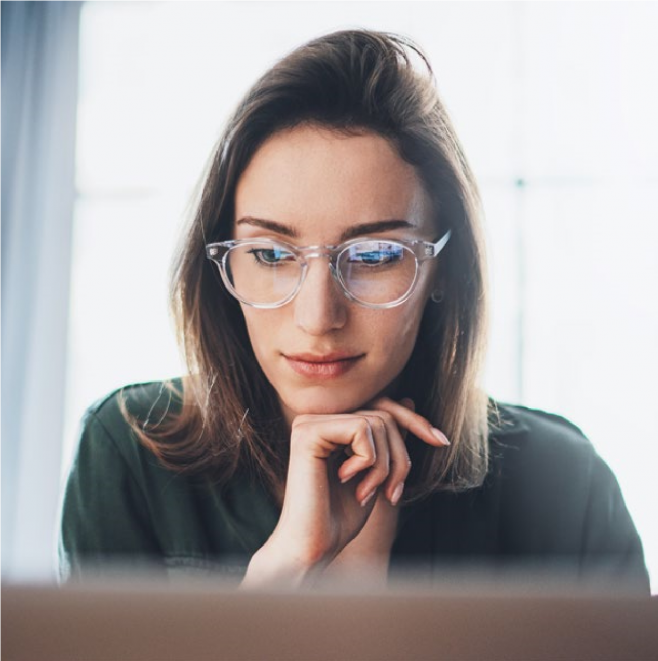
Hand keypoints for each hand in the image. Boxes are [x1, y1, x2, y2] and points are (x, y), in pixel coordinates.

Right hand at [241, 397, 448, 587]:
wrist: (314, 547)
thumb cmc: (340, 518)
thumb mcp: (375, 472)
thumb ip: (386, 439)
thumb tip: (408, 401)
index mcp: (331, 426)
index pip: (382, 407)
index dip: (414, 421)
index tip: (442, 441)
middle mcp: (317, 420)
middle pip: (384, 415)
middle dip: (400, 457)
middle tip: (391, 493)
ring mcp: (310, 423)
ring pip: (377, 422)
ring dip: (384, 465)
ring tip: (367, 492)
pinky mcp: (308, 432)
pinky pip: (361, 429)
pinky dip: (368, 460)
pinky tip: (347, 480)